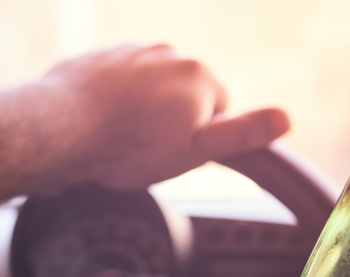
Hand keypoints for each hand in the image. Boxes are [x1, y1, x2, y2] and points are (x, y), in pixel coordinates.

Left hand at [33, 44, 289, 190]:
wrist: (62, 127)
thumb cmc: (130, 146)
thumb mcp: (196, 152)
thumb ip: (243, 134)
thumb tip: (287, 119)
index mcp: (200, 76)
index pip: (220, 110)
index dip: (202, 138)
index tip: (178, 152)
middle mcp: (170, 53)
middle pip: (186, 95)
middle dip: (174, 120)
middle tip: (149, 149)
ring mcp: (133, 51)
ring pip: (153, 87)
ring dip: (144, 108)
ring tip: (123, 137)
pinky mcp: (100, 56)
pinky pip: (120, 81)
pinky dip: (116, 99)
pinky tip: (102, 123)